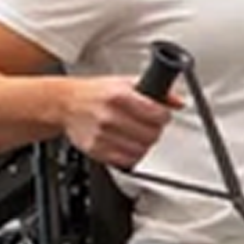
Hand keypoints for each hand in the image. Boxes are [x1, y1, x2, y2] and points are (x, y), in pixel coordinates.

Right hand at [62, 76, 176, 168]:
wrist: (65, 103)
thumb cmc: (95, 93)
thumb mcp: (125, 83)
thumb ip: (155, 91)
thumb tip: (177, 102)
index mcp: (119, 96)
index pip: (157, 114)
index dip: (163, 116)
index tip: (161, 116)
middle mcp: (109, 116)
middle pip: (151, 134)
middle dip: (155, 130)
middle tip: (150, 126)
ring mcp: (102, 134)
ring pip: (141, 149)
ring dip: (144, 144)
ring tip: (138, 135)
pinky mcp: (96, 150)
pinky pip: (126, 160)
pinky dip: (132, 155)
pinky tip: (128, 145)